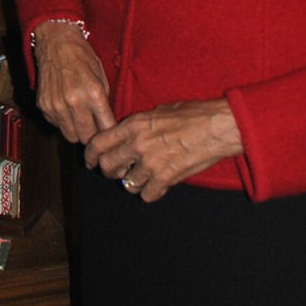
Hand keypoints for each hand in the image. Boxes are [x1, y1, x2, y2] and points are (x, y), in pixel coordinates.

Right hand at [32, 21, 115, 144]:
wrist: (55, 42)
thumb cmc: (81, 56)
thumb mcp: (101, 76)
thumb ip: (104, 102)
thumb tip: (107, 125)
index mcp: (94, 93)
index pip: (106, 129)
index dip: (110, 132)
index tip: (110, 132)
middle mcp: (74, 101)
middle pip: (87, 138)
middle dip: (93, 135)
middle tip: (95, 127)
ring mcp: (56, 105)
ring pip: (71, 137)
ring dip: (77, 131)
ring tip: (80, 119)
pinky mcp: (44, 106)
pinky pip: (57, 125)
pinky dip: (63, 122)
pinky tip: (66, 108)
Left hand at [84, 99, 242, 200]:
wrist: (215, 127)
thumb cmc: (191, 114)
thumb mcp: (158, 111)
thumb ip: (138, 124)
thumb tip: (128, 134)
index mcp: (133, 125)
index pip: (98, 143)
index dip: (90, 155)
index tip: (90, 161)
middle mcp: (137, 144)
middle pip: (108, 167)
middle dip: (109, 172)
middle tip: (115, 172)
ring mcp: (151, 163)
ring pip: (127, 184)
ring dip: (132, 183)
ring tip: (142, 177)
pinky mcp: (165, 178)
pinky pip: (147, 195)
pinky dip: (150, 192)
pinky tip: (157, 184)